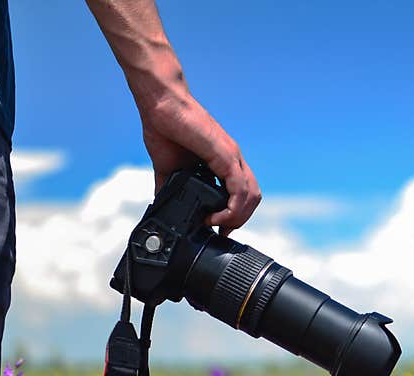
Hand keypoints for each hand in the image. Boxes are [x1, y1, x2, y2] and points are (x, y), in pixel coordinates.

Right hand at [140, 94, 260, 235]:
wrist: (160, 105)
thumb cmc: (164, 128)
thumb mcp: (168, 167)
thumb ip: (169, 186)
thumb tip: (161, 203)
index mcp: (224, 163)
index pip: (243, 194)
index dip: (235, 215)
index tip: (218, 227)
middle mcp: (233, 160)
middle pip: (252, 198)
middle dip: (239, 220)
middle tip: (220, 231)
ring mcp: (232, 156)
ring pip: (251, 196)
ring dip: (236, 218)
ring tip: (216, 224)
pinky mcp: (226, 155)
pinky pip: (239, 188)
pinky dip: (232, 208)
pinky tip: (216, 216)